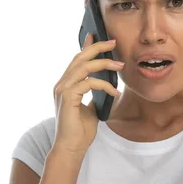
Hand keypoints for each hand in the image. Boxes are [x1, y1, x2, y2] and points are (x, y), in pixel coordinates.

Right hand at [51, 34, 123, 155]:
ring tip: (120, 66)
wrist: (72, 148)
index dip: (87, 46)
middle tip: (114, 42)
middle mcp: (61, 84)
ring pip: (84, 67)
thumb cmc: (80, 131)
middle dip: (98, 48)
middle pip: (79, 57)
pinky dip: (104, 85)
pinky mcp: (67, 97)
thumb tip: (104, 86)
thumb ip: (93, 95)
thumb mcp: (91, 109)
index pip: (77, 60)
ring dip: (104, 64)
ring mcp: (62, 90)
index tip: (97, 35)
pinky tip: (114, 93)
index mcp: (66, 85)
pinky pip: (88, 82)